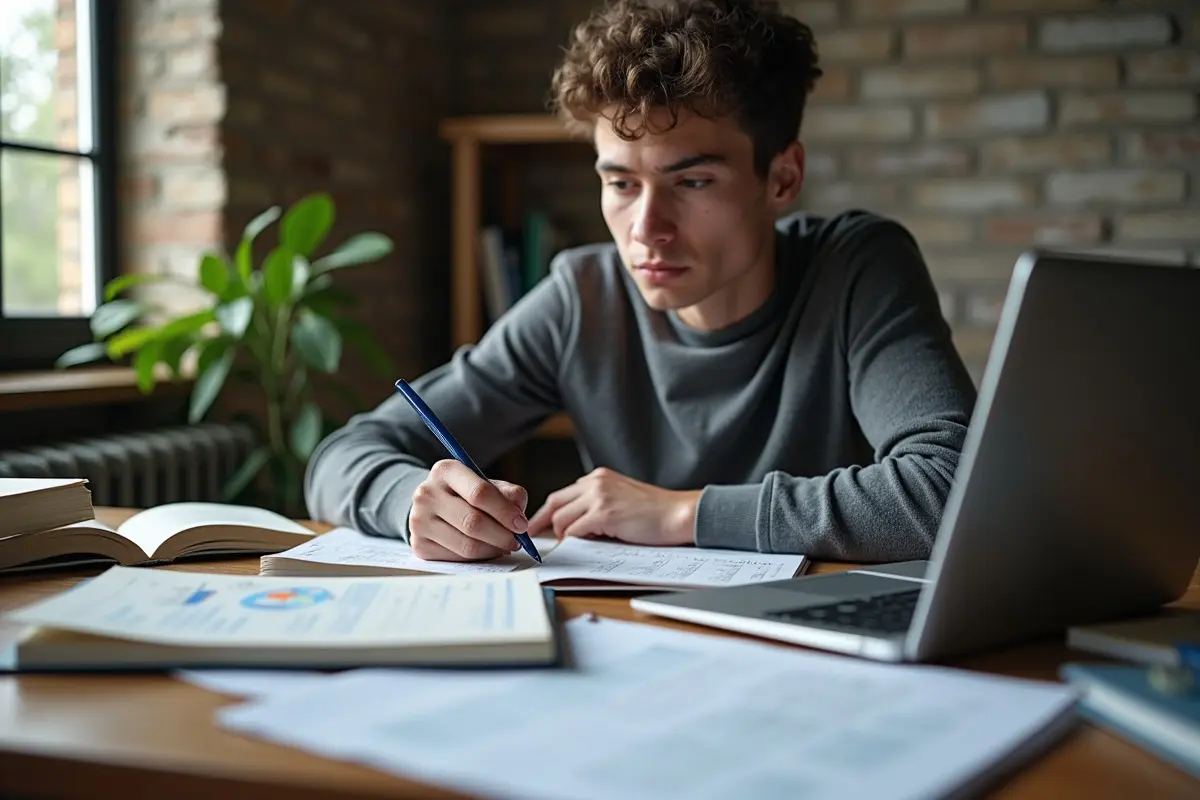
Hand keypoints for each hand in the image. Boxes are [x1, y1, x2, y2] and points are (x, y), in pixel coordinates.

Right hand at [409, 460, 528, 560]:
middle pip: (473, 522)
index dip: (505, 512)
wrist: (431, 506)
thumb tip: (519, 512)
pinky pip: (457, 558)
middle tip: (516, 541)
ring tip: (503, 546)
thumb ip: (508, 493)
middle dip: (502, 535)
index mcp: (446, 471)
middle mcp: (427, 493)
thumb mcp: (486, 484)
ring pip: (467, 545)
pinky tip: (485, 550)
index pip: (480, 493)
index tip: (521, 524)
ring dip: (493, 549)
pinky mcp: (419, 545)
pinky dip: (478, 558)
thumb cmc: (465, 494)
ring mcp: (419, 520)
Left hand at [526, 467, 699, 545]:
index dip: (548, 512)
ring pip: (561, 519)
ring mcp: (599, 497)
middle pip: (554, 503)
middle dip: (540, 523)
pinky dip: (572, 541)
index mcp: (599, 477)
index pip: (562, 494)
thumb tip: (575, 524)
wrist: (679, 513)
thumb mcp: (622, 497)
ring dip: (562, 536)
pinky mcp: (604, 514)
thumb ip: (599, 503)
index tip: (538, 525)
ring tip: (568, 547)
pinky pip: (574, 530)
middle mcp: (595, 482)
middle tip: (533, 539)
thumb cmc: (656, 512)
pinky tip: (579, 547)